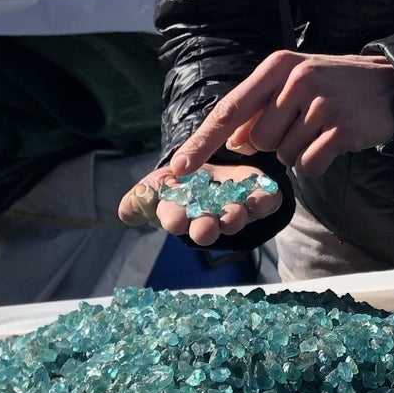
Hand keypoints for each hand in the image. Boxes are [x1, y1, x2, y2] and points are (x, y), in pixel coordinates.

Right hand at [118, 160, 281, 248]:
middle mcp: (209, 217)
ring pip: (236, 217)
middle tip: (205, 229)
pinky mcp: (259, 198)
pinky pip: (265, 202)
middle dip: (206, 228)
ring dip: (234, 217)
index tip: (175, 220)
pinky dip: (265, 201)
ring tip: (233, 216)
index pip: (174, 217)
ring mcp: (236, 209)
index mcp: (181, 214)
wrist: (212, 162)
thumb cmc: (177, 182)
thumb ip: (141, 198)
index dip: (174, 219)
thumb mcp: (154, 184)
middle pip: (207, 225)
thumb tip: (127, 211)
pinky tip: (264, 197)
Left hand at [172, 50, 393, 181]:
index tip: (180, 167)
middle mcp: (296, 81)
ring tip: (323, 128)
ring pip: (285, 155)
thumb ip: (260, 107)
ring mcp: (320, 104)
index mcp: (278, 67)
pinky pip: (310, 164)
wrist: (391, 84)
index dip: (203, 141)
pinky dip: (318, 161)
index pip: (230, 109)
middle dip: (276, 143)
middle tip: (303, 124)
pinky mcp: (341, 128)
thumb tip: (231, 141)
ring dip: (300, 151)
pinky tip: (334, 141)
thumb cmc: (334, 85)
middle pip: (259, 140)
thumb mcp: (294, 82)